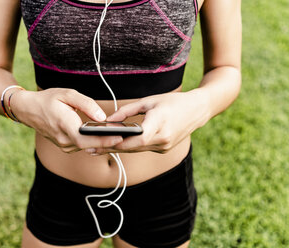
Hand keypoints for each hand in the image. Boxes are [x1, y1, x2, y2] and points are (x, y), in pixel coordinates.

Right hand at [11, 88, 122, 152]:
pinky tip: (103, 136)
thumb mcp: (67, 94)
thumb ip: (86, 104)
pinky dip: (93, 142)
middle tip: (125, 136)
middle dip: (107, 142)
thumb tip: (102, 117)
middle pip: (89, 145)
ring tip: (118, 135)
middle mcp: (63, 139)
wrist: (29, 110)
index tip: (119, 137)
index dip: (103, 140)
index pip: (86, 138)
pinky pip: (82, 146)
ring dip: (101, 142)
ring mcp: (63, 145)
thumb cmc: (48, 100)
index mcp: (64, 125)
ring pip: (86, 147)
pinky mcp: (65, 146)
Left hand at [89, 90, 208, 153]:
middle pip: (133, 147)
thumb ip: (128, 111)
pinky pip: (144, 148)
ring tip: (98, 149)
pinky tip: (116, 146)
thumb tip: (109, 120)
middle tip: (91, 149)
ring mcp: (165, 146)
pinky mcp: (164, 149)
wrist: (197, 110)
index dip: (121, 141)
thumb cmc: (172, 102)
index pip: (138, 137)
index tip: (103, 142)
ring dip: (119, 149)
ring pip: (137, 149)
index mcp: (160, 122)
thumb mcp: (149, 101)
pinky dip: (131, 147)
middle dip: (111, 148)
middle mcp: (163, 138)